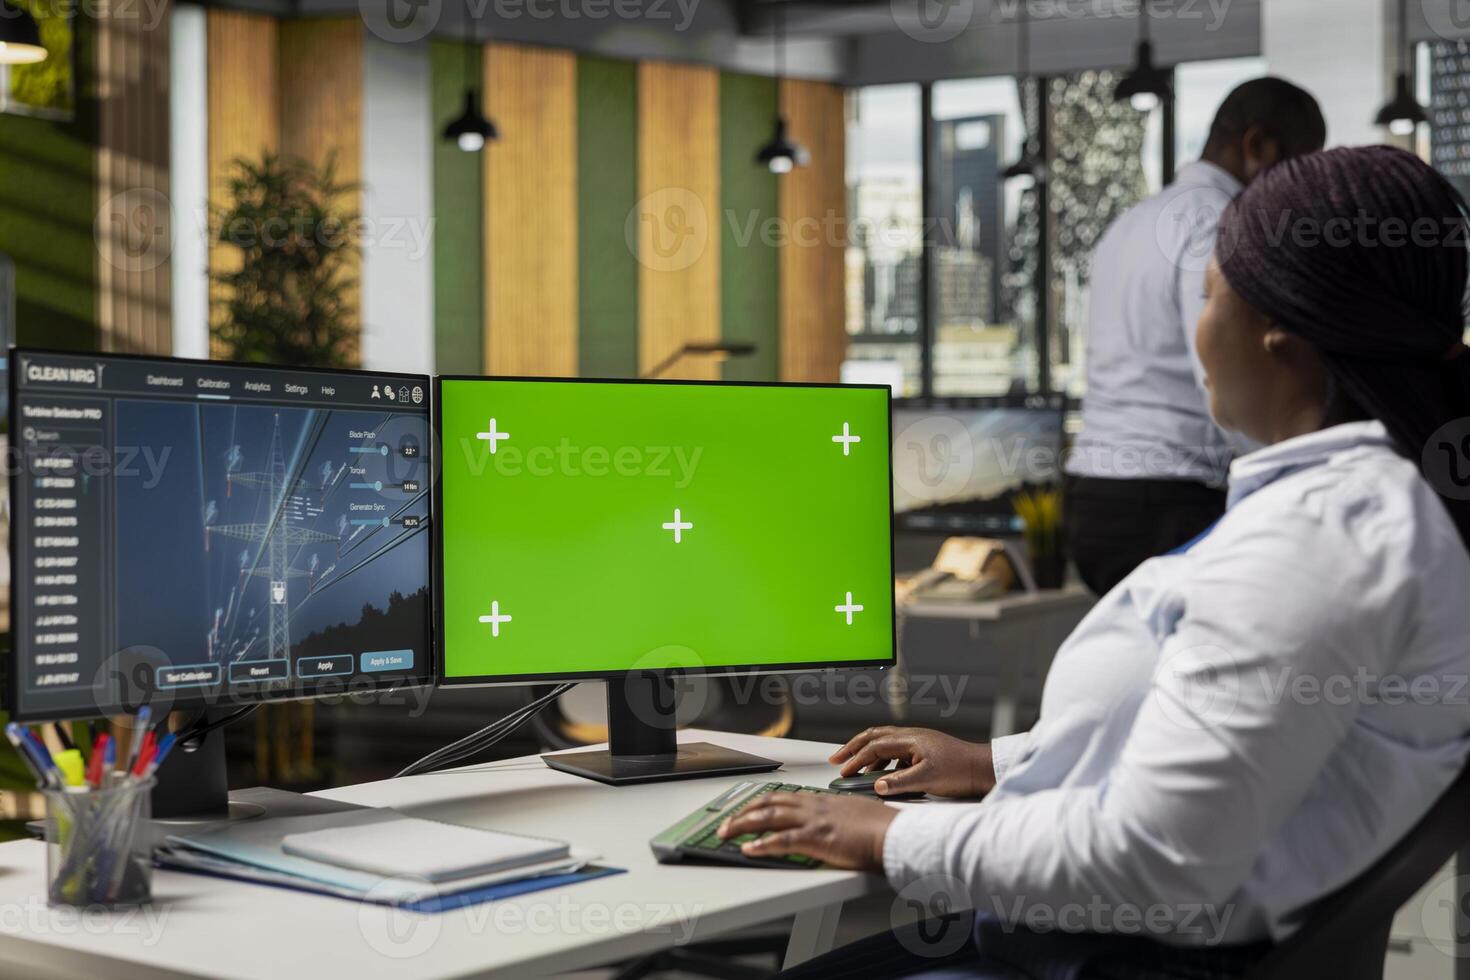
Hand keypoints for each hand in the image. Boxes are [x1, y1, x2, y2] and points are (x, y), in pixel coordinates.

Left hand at [717, 792, 896, 870]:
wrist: (893, 833)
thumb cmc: (880, 827)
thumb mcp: (852, 813)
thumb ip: (835, 816)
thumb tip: (827, 824)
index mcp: (821, 800)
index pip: (782, 795)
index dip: (759, 802)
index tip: (746, 808)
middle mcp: (813, 805)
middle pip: (768, 803)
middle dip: (743, 812)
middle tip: (726, 822)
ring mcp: (813, 820)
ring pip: (768, 817)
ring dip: (742, 825)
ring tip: (725, 833)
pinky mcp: (816, 838)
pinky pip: (781, 840)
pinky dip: (761, 844)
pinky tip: (748, 850)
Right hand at [829, 727, 995, 798]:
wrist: (983, 769)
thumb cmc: (960, 770)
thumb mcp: (927, 780)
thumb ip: (899, 783)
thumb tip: (876, 786)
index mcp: (910, 739)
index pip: (874, 746)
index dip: (856, 759)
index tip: (843, 770)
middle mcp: (912, 737)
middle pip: (874, 737)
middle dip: (853, 747)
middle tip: (837, 758)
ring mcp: (918, 743)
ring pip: (884, 743)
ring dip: (867, 754)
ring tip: (856, 767)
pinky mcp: (924, 751)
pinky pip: (896, 752)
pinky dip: (883, 761)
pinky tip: (884, 775)